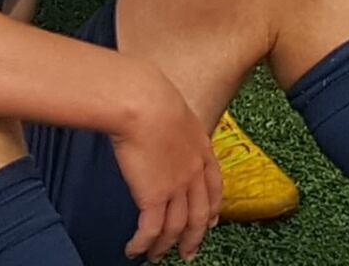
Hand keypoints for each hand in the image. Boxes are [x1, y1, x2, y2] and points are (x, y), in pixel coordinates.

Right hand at [103, 58, 222, 262]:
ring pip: (176, 227)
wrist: (144, 103)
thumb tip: (163, 128)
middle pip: (199, 215)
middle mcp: (194, 173)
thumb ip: (176, 129)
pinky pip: (150, 230)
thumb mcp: (176, 112)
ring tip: (156, 256)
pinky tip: (135, 250)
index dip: (213, 208)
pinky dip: (143, 244)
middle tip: (188, 253)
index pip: (213, 187)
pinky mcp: (153, 197)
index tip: (211, 222)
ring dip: (165, 246)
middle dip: (194, 237)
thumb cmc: (153, 98)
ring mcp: (176, 187)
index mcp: (202, 151)